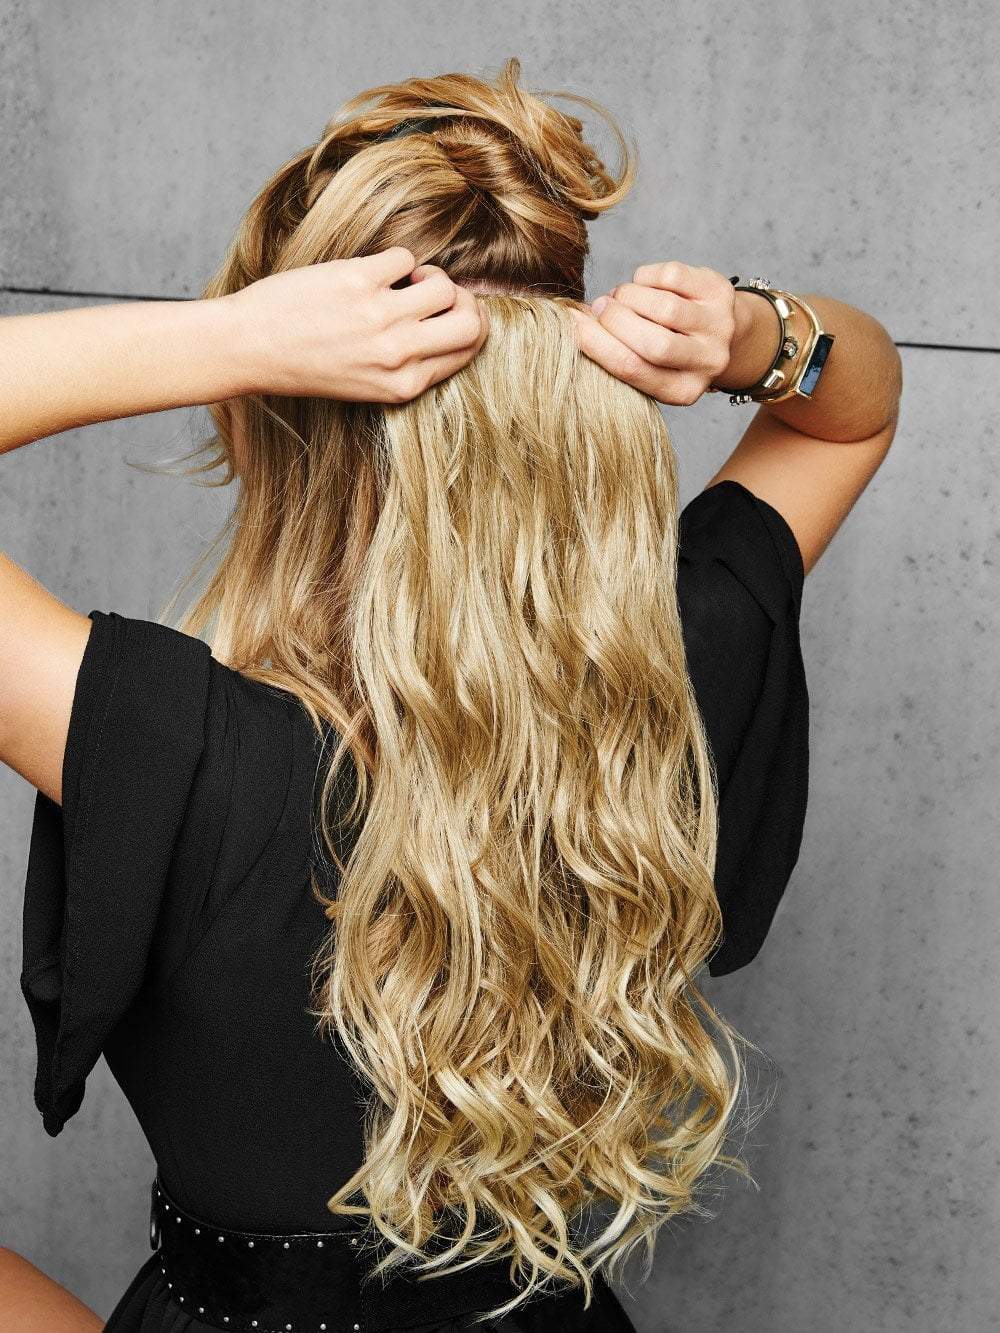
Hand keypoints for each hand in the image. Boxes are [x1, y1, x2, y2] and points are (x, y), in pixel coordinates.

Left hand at [227, 247, 489, 402]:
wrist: (250, 348)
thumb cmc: (306, 366)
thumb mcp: (368, 384)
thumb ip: (410, 363)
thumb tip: (448, 322)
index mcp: (405, 385)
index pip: (468, 349)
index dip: (468, 324)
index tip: (449, 313)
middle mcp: (398, 354)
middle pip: (472, 321)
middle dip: (465, 301)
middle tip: (436, 296)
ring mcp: (380, 317)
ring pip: (444, 284)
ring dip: (429, 275)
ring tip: (402, 281)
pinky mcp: (357, 282)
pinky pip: (404, 257)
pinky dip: (395, 260)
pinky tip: (371, 272)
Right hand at [570, 261, 736, 405]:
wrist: (721, 332)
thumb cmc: (666, 350)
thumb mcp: (645, 365)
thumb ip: (613, 352)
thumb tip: (569, 324)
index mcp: (682, 391)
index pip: (631, 369)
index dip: (595, 343)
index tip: (571, 322)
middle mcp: (707, 363)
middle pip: (652, 343)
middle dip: (615, 320)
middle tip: (600, 307)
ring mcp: (719, 327)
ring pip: (663, 308)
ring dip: (628, 296)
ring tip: (620, 297)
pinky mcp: (721, 293)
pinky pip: (672, 276)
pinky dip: (645, 276)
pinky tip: (642, 285)